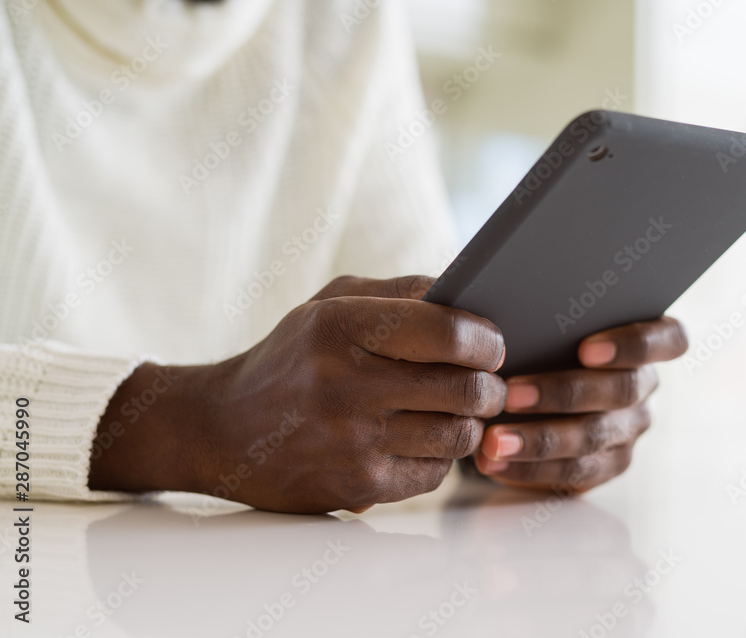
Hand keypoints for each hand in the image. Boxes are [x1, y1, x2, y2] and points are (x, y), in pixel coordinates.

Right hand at [89, 275, 506, 513]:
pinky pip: (436, 473)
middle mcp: (347, 384)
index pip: (447, 333)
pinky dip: (443, 455)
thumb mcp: (332, 304)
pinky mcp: (359, 486)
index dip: (486, 339)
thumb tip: (470, 296)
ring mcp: (353, 441)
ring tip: (463, 408)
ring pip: (460, 435)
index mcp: (341, 326)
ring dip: (472, 422)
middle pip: (465, 389)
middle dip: (492, 384)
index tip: (493, 343)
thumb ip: (402, 292)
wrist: (220, 429)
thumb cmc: (291, 358)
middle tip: (490, 380)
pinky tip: (428, 438)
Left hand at [472, 317, 686, 490]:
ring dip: (539, 439)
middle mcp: (644, 387)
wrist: (528, 390)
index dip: (633, 345)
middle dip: (562, 393)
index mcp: (648, 342)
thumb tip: (512, 307)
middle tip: (511, 393)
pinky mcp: (606, 465)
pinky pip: (574, 473)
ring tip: (494, 439)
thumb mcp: (552, 323)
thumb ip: (550, 316)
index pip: (668, 340)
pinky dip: (530, 468)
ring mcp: (629, 429)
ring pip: (593, 438)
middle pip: (620, 392)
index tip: (587, 349)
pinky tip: (495, 462)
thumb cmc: (542, 339)